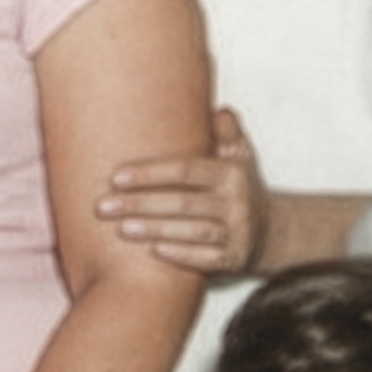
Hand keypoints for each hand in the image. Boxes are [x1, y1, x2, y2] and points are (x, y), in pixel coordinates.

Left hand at [97, 104, 257, 275]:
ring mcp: (238, 233)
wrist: (270, 231)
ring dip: (156, 230)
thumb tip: (220, 111)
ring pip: (195, 232)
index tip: (114, 177)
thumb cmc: (235, 188)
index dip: (150, 173)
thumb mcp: (238, 157)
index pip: (186, 170)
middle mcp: (237, 203)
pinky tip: (153, 251)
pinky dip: (182, 256)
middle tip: (101, 206)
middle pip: (184, 202)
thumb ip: (226, 134)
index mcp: (231, 173)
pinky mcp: (235, 260)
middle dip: (140, 204)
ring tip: (120, 228)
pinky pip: (208, 260)